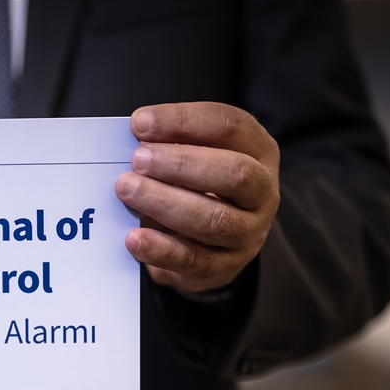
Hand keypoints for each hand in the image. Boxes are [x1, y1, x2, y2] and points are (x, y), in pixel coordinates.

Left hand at [115, 102, 279, 291]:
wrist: (207, 247)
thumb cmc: (197, 189)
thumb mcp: (192, 158)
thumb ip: (172, 144)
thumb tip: (138, 133)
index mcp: (258, 152)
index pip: (230, 126)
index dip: (184, 121)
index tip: (140, 123)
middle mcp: (262, 192)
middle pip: (234, 173)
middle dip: (181, 163)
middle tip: (138, 160)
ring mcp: (248, 234)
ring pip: (214, 219)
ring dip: (165, 202)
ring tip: (127, 190)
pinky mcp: (224, 268)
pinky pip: (194, 260)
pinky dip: (161, 249)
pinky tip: (134, 238)